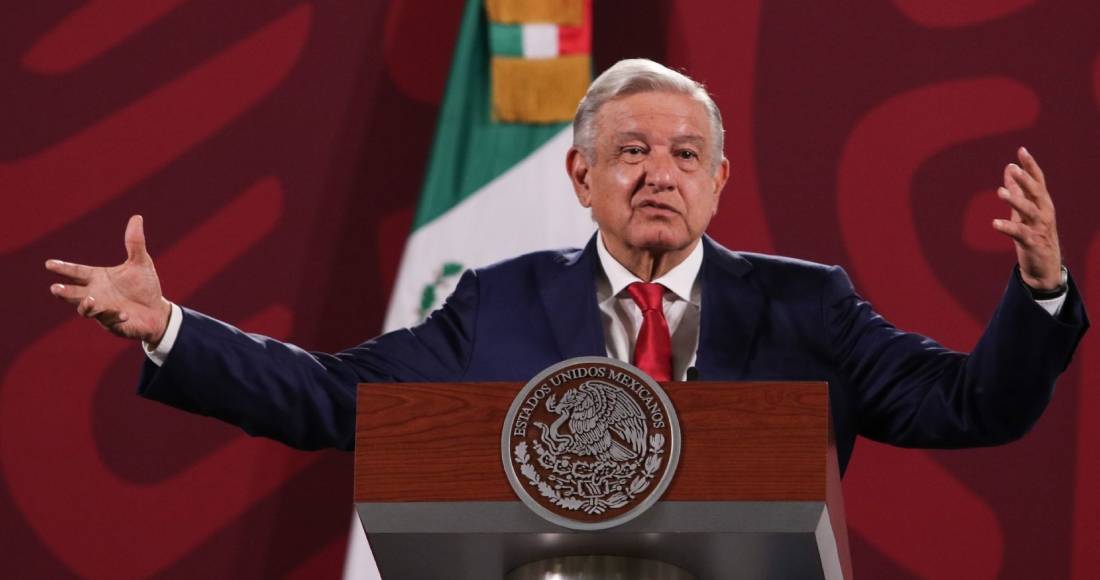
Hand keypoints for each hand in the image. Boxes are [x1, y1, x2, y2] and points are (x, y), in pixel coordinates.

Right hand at [46, 215, 172, 344]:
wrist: (157, 310)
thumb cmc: (144, 286)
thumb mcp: (140, 263)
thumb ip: (135, 243)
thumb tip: (137, 217)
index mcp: (97, 278)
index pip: (76, 272)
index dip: (63, 268)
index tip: (49, 264)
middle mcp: (95, 294)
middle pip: (73, 294)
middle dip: (64, 292)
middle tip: (55, 289)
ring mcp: (103, 311)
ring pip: (86, 310)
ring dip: (86, 306)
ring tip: (91, 300)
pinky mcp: (115, 324)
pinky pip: (111, 321)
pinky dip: (115, 317)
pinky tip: (124, 313)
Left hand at [992, 147, 1061, 289]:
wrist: (1044, 265)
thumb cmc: (1033, 233)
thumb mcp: (1024, 209)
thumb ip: (1017, 189)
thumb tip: (1009, 168)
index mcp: (1042, 202)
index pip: (1038, 180)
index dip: (1030, 166)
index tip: (1021, 150)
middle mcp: (1044, 212)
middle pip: (1036, 192)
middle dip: (1025, 180)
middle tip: (1012, 167)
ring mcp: (1039, 227)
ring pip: (1029, 211)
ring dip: (1015, 201)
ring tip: (1000, 192)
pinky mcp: (1032, 242)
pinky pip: (1019, 233)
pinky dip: (1007, 227)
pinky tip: (994, 223)